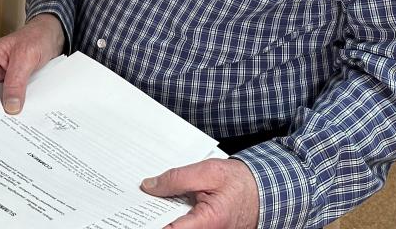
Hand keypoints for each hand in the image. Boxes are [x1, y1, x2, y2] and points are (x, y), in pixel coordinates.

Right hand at [0, 13, 64, 113]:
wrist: (53, 36)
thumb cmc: (37, 37)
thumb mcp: (26, 57)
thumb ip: (16, 81)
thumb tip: (10, 106)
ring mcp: (4, 80)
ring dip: (5, 110)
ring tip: (12, 122)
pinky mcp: (16, 86)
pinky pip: (12, 100)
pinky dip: (16, 107)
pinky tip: (23, 115)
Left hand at [140, 158, 258, 228]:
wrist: (263, 191)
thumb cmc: (240, 182)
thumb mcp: (208, 171)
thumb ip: (178, 178)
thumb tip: (149, 186)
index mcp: (208, 221)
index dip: (149, 221)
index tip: (132, 212)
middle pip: (171, 228)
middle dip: (152, 216)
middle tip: (134, 201)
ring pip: (176, 227)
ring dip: (161, 215)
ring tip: (146, 198)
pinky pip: (183, 226)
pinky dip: (171, 216)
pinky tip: (161, 203)